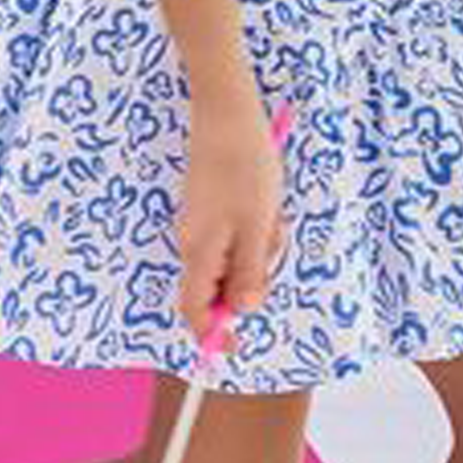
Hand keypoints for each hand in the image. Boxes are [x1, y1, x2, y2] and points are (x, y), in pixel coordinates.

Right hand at [176, 89, 291, 348]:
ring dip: (257, 249)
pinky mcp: (207, 210)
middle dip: (251, 276)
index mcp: (200, 251)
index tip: (235, 347)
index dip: (211, 334)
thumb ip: (250, 272)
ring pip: (230, 259)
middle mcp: (191, 242)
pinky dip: (253, 232)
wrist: (227, 115)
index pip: (194, 309)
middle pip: (218, 285)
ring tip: (270, 215)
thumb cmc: (246, 168)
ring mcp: (197, 225)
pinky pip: (232, 238)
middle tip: (272, 241)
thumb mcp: (258, 226)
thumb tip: (242, 311)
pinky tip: (264, 205)